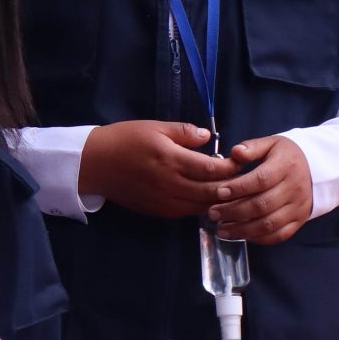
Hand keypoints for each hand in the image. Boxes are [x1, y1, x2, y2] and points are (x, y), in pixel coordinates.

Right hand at [79, 120, 233, 218]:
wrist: (96, 164)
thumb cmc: (125, 139)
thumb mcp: (155, 127)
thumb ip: (184, 132)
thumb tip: (208, 137)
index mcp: (170, 159)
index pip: (211, 169)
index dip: (230, 167)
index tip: (240, 161)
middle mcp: (170, 184)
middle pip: (210, 192)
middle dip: (230, 187)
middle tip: (243, 179)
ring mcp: (164, 201)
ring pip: (201, 206)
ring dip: (218, 201)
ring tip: (231, 191)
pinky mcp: (158, 211)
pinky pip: (187, 212)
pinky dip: (201, 207)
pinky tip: (209, 199)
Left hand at [210, 134, 314, 244]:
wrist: (317, 169)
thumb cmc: (286, 156)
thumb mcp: (271, 143)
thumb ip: (252, 147)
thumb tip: (235, 152)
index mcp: (287, 166)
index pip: (261, 180)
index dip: (239, 188)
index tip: (219, 192)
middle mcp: (295, 188)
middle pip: (263, 205)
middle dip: (234, 211)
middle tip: (213, 213)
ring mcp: (298, 208)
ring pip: (268, 224)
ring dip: (242, 230)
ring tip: (221, 230)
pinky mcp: (298, 221)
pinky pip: (278, 235)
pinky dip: (258, 238)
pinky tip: (241, 235)